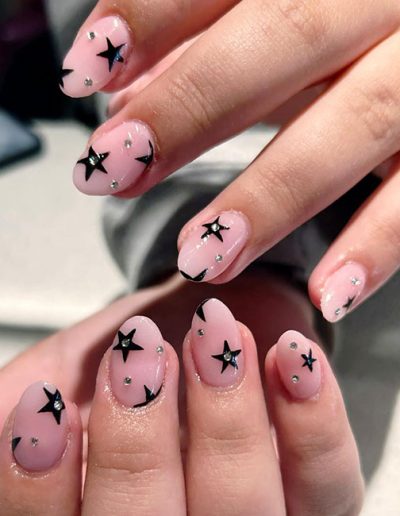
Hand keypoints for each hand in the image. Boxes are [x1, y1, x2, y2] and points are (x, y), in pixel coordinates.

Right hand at [0, 278, 362, 514]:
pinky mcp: (321, 498)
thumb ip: (25, 411)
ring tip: (212, 336)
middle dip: (138, 447)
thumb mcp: (60, 378)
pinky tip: (288, 355)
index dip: (41, 493)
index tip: (46, 408)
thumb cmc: (125, 358)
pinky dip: (312, 418)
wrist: (199, 324)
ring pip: (245, 511)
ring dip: (224, 419)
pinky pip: (328, 477)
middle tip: (137, 357)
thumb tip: (12, 417)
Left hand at [59, 0, 399, 323]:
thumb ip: (202, 45)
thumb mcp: (276, 20)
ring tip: (202, 257)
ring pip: (358, 119)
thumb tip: (119, 93)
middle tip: (114, 166)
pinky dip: (378, 245)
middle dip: (190, 107)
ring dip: (271, 196)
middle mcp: (379, 2)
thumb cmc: (344, 27)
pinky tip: (329, 295)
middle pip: (284, 37)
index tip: (86, 72)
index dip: (150, 16)